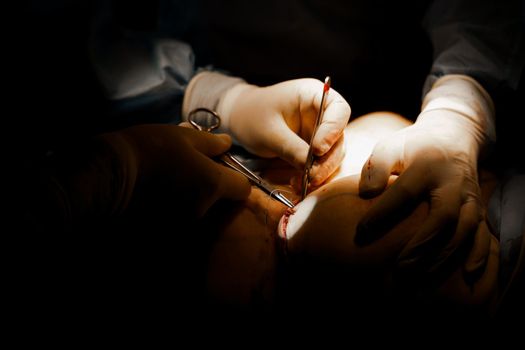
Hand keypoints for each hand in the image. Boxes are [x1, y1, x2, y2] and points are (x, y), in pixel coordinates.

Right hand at [115, 124, 250, 217]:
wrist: (108, 173)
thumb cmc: (149, 148)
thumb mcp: (182, 137)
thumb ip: (211, 143)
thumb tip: (228, 144)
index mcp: (213, 184)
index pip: (243, 188)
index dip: (235, 178)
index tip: (221, 171)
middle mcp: (203, 210)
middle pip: (219, 202)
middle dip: (210, 189)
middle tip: (186, 172)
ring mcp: (184, 226)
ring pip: (198, 213)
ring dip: (189, 201)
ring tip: (166, 183)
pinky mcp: (165, 235)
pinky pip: (179, 223)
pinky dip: (172, 212)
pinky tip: (155, 197)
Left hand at [218, 78, 350, 185]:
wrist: (240, 121)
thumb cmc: (252, 116)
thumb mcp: (269, 132)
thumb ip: (291, 148)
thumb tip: (311, 168)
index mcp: (313, 95)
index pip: (339, 110)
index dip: (333, 130)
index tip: (318, 149)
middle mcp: (322, 113)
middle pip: (338, 137)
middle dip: (327, 159)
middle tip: (312, 176)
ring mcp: (319, 131)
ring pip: (332, 154)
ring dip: (320, 171)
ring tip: (302, 183)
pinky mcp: (313, 148)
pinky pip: (319, 164)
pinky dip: (311, 175)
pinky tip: (297, 184)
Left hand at [355, 75, 494, 275]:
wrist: (453, 137)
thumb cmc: (412, 147)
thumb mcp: (390, 146)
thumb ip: (377, 167)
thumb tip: (367, 194)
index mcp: (426, 166)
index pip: (404, 193)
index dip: (382, 214)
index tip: (361, 232)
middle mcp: (453, 183)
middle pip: (443, 217)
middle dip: (421, 245)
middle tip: (399, 267)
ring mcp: (469, 197)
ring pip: (464, 230)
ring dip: (443, 256)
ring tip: (419, 275)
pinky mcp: (478, 208)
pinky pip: (483, 233)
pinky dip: (478, 254)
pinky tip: (466, 275)